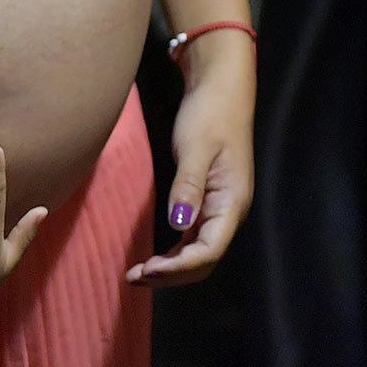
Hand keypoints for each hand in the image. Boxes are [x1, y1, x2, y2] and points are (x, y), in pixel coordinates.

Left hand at [127, 32, 254, 285]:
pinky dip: (173, 254)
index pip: (208, 251)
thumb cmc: (210, 113)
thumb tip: (178, 225)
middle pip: (204, 261)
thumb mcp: (195, 147)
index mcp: (232, 202)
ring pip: (198, 254)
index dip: (179, 267)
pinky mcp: (208, 203)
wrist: (221, 88)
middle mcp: (229, 211)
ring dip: (170, 269)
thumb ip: (187, 187)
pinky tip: (152, 259)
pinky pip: (193, 240)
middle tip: (134, 278)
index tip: (148, 270)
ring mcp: (219, 209)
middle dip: (172, 275)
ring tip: (137, 275)